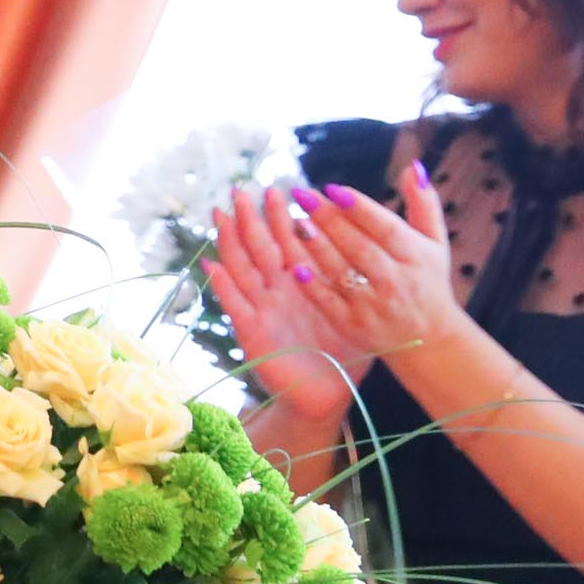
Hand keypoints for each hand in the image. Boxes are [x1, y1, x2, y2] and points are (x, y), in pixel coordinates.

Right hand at [209, 184, 375, 421]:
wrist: (328, 394)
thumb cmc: (344, 352)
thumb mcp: (357, 306)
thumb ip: (358, 275)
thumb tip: (371, 240)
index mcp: (303, 284)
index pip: (288, 242)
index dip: (279, 217)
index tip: (276, 190)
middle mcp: (278, 292)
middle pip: (259, 248)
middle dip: (249, 220)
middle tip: (241, 190)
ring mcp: (262, 310)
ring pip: (242, 269)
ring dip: (230, 242)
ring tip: (221, 216)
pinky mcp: (253, 333)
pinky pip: (236, 306)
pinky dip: (223, 286)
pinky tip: (213, 266)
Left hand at [270, 166, 466, 364]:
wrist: (429, 338)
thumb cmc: (427, 281)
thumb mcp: (435, 243)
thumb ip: (423, 205)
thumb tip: (411, 167)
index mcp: (415, 256)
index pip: (385, 227)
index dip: (359, 208)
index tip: (333, 188)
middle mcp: (396, 280)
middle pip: (359, 246)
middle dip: (330, 220)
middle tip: (302, 196)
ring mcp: (374, 304)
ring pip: (342, 272)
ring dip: (318, 247)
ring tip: (296, 222)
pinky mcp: (354, 325)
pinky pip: (330, 304)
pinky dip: (314, 287)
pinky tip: (296, 269)